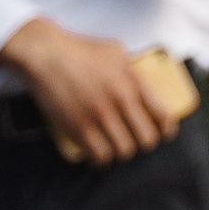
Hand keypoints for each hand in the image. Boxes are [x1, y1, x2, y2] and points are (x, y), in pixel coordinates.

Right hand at [0, 17, 176, 164]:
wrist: (44, 53)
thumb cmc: (77, 49)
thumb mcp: (114, 51)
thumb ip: (132, 70)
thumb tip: (146, 85)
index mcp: (132, 80)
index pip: (162, 116)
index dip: (165, 130)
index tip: (161, 133)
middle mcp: (119, 99)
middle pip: (146, 140)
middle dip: (142, 143)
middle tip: (133, 139)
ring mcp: (100, 115)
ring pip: (124, 151)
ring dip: (120, 152)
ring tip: (114, 146)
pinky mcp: (79, 127)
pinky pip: (100, 156)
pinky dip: (101, 159)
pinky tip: (98, 154)